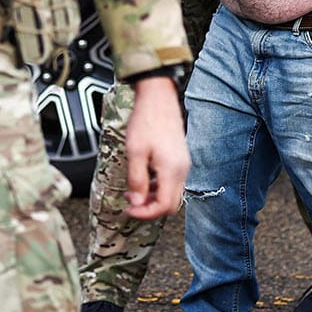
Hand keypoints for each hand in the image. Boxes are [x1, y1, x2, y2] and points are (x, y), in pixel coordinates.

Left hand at [123, 73, 188, 218]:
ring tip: (132, 191)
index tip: (128, 210)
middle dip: (150, 209)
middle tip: (131, 204)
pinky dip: (158, 187)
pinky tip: (143, 179)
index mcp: (172, 170)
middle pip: (171, 204)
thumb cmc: (146, 121)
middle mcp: (181, 169)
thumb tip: (136, 203)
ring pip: (172, 193)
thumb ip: (136, 180)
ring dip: (153, 198)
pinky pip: (172, 181)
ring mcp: (183, 164)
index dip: (145, 213)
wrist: (159, 98)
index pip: (163, 206)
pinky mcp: (180, 158)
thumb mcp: (135, 152)